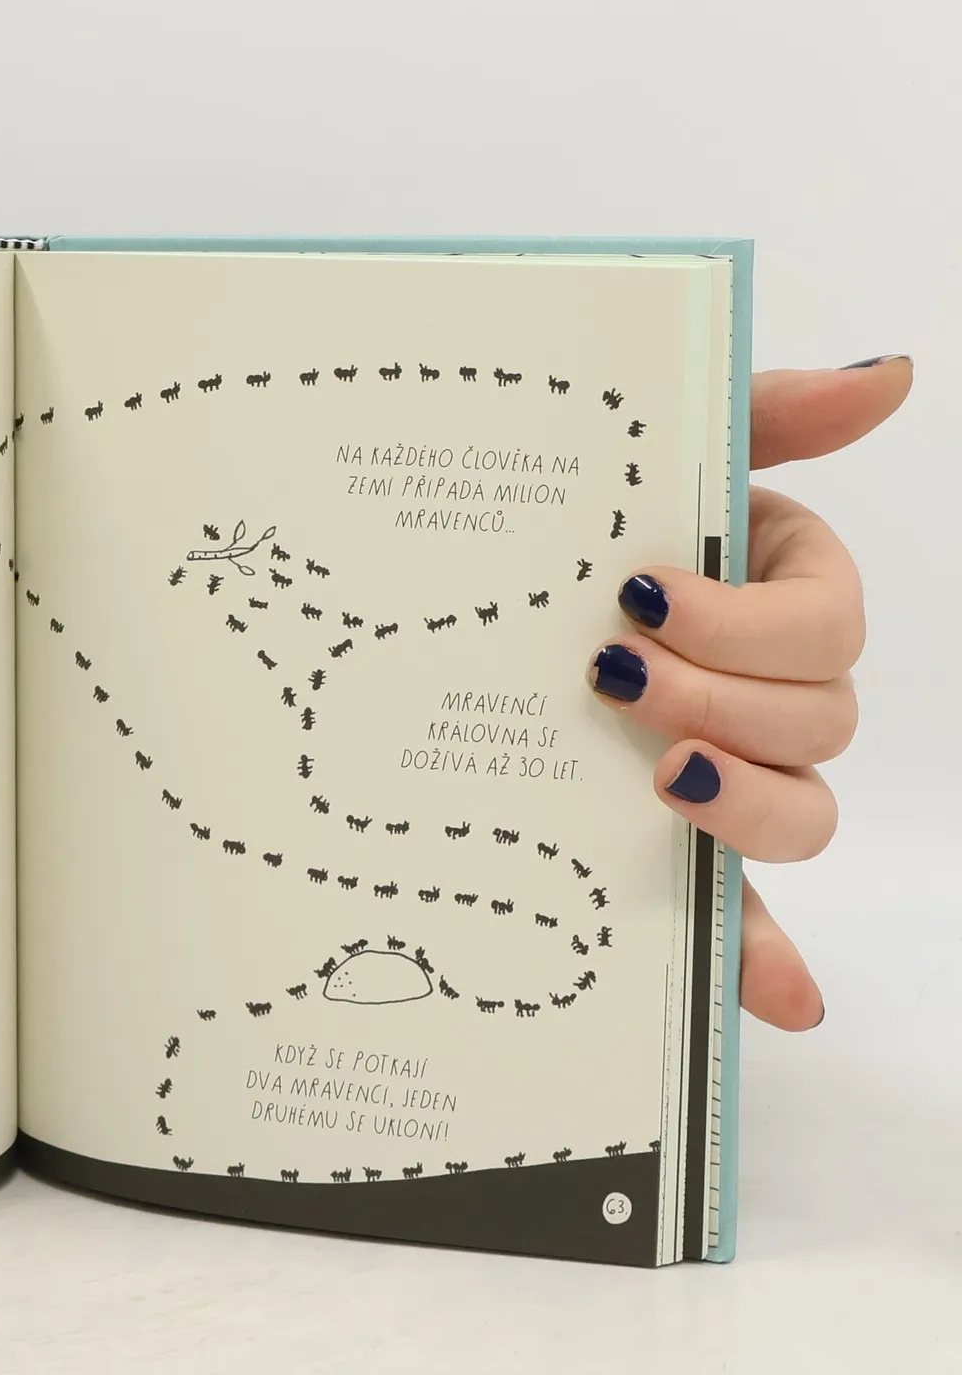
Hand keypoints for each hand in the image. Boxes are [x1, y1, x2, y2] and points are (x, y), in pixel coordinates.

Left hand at [586, 355, 909, 1030]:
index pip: (825, 628)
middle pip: (817, 722)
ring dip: (743, 805)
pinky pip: (749, 917)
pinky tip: (778, 1001)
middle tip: (614, 679)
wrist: (483, 597)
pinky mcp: (685, 850)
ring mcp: (736, 774)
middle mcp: (775, 691)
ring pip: (802, 813)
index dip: (749, 624)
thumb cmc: (590, 528)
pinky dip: (772, 961)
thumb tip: (892, 373)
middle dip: (722, 698)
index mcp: (782, 600)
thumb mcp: (666, 455)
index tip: (640, 597)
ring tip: (657, 777)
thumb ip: (770, 412)